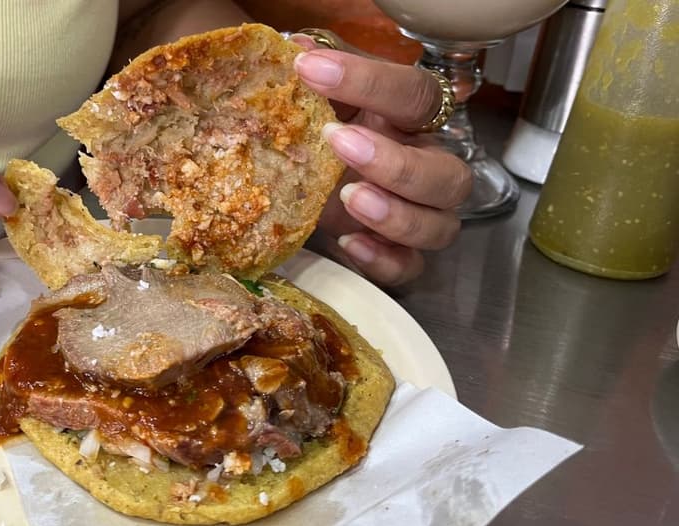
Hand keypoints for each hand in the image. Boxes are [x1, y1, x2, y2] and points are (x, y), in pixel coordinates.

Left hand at [292, 40, 471, 284]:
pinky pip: (411, 267)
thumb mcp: (318, 96)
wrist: (302, 180)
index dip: (368, 80)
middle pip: (447, 174)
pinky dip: (385, 260)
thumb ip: (315, 71)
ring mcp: (415, 215)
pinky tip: (348, 243)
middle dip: (397, 162)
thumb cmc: (320, 129)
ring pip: (441, 226)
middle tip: (338, 142)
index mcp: (409, 120)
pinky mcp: (394, 254)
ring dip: (398, 215)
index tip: (308, 68)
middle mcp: (424, 166)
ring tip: (347, 197)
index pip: (415, 94)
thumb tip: (293, 45)